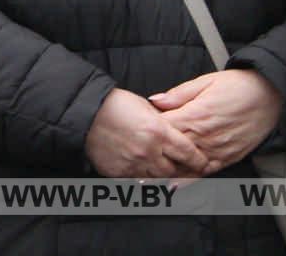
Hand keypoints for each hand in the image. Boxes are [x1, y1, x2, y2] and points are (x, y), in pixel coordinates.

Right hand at [85, 88, 209, 177]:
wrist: (84, 112)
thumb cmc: (114, 104)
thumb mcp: (145, 106)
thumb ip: (163, 122)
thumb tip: (176, 133)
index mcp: (159, 131)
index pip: (189, 153)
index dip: (199, 160)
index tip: (202, 162)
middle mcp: (149, 151)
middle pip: (175, 170)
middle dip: (180, 169)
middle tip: (182, 167)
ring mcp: (134, 164)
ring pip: (158, 179)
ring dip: (162, 175)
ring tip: (160, 168)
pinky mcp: (119, 173)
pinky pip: (138, 182)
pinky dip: (142, 177)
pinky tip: (141, 170)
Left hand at [150, 69, 282, 173]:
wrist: (270, 94)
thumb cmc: (238, 86)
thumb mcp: (204, 82)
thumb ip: (177, 94)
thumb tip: (155, 100)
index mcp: (195, 115)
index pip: (163, 129)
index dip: (148, 131)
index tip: (136, 132)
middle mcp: (206, 136)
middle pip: (172, 150)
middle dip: (154, 153)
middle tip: (137, 157)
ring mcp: (218, 150)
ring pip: (187, 166)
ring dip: (168, 171)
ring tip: (148, 176)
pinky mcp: (229, 158)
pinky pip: (206, 173)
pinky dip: (190, 180)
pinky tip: (176, 184)